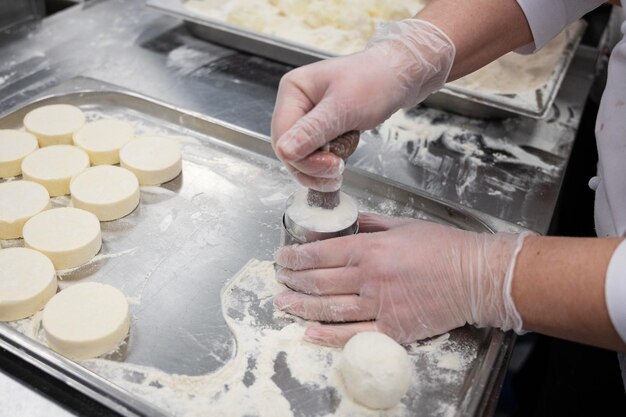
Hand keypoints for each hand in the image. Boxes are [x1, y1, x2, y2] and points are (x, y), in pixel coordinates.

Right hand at [271, 19, 454, 191]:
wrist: (403, 74)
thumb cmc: (376, 81)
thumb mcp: (344, 107)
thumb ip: (313, 130)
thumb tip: (285, 152)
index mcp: (293, 90)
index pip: (282, 136)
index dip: (301, 158)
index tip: (330, 166)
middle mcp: (296, 103)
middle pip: (289, 149)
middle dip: (311, 166)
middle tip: (337, 172)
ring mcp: (308, 116)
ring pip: (301, 155)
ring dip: (319, 168)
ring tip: (341, 170)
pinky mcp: (322, 127)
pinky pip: (315, 153)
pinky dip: (327, 163)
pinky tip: (342, 160)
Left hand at [273, 213, 529, 346]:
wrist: (476, 276)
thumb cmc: (444, 248)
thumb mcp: (403, 225)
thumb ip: (369, 224)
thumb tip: (343, 223)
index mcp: (372, 249)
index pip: (322, 253)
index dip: (297, 256)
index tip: (282, 258)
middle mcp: (370, 277)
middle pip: (320, 281)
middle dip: (293, 280)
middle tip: (279, 280)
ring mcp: (380, 306)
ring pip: (330, 308)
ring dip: (301, 306)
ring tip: (282, 304)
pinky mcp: (393, 330)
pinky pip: (353, 334)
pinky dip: (328, 334)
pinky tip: (309, 331)